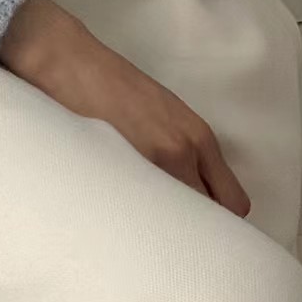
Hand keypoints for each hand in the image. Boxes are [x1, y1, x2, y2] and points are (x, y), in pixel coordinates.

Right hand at [0, 0, 251, 216]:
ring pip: (173, 224)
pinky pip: (139, 216)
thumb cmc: (111, 85)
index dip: (218, 223)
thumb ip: (184, 151)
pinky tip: (120, 218)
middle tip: (172, 237)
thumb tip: (192, 193)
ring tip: (143, 230)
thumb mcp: (164, 113)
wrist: (68, 63)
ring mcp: (150, 164)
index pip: (232, 202)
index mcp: (198, 137)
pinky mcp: (117, 171)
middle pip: (210, 220)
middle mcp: (182, 153)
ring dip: (163, 232)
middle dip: (194, 233)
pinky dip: (135, 224)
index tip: (201, 230)